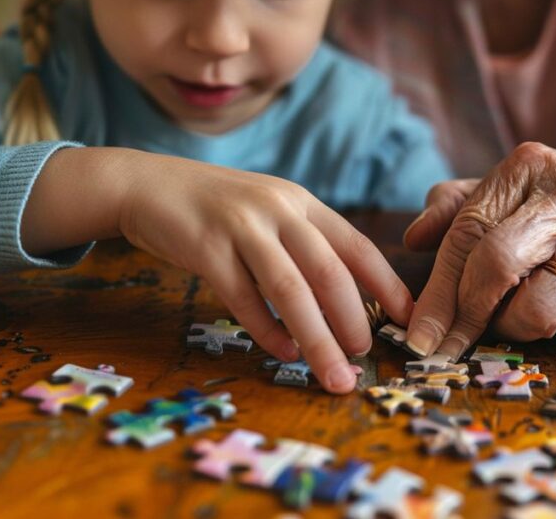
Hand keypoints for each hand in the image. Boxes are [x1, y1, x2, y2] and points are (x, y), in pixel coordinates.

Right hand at [112, 153, 413, 393]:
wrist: (147, 185)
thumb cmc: (216, 209)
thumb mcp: (270, 212)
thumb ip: (304, 244)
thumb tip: (347, 301)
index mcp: (302, 203)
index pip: (357, 246)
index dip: (387, 284)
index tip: (408, 318)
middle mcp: (278, 209)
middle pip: (329, 271)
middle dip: (352, 320)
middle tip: (363, 356)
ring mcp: (241, 227)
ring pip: (290, 290)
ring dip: (316, 338)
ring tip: (333, 372)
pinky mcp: (205, 248)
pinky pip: (244, 298)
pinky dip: (267, 330)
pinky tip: (282, 352)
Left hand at [403, 142, 555, 358]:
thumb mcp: (523, 191)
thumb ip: (465, 207)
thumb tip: (413, 237)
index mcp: (530, 165)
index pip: (467, 231)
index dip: (436, 292)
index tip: (419, 336)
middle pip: (497, 263)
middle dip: (469, 315)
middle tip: (456, 344)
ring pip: (543, 306)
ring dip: (523, 328)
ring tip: (528, 316)